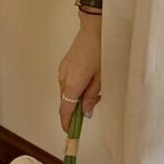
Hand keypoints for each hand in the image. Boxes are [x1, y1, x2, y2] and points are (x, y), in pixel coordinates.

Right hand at [57, 13, 101, 132]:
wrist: (94, 29)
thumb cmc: (100, 52)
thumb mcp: (101, 78)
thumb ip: (92, 97)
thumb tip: (85, 113)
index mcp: (72, 85)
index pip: (65, 111)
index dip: (67, 124)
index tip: (71, 134)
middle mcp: (63, 79)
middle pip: (66, 102)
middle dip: (77, 108)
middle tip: (93, 105)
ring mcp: (62, 70)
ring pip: (67, 92)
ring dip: (78, 96)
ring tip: (96, 87)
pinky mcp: (65, 65)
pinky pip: (67, 81)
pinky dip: (76, 86)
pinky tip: (90, 79)